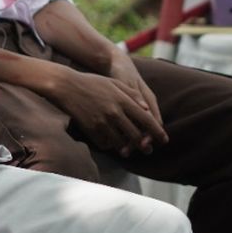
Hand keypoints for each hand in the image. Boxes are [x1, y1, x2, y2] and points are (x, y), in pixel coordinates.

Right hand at [46, 66, 167, 157]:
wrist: (67, 86)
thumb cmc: (93, 83)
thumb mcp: (115, 83)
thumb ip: (133, 96)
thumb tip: (148, 110)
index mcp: (123, 100)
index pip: (146, 120)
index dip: (157, 132)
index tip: (164, 140)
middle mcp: (115, 113)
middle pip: (136, 135)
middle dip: (144, 145)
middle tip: (148, 150)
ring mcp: (102, 122)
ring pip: (121, 143)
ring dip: (127, 147)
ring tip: (129, 149)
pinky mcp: (91, 130)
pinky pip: (105, 143)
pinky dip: (110, 145)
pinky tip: (111, 142)